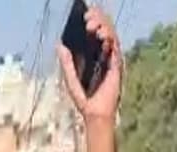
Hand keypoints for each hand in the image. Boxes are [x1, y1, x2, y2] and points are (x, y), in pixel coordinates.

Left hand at [58, 5, 122, 121]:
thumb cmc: (84, 98)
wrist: (94, 113)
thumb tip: (59, 44)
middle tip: (87, 18)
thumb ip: (66, 62)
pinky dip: (109, 38)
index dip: (92, 19)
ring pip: (111, 34)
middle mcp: (104, 54)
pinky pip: (116, 47)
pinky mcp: (117, 65)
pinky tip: (101, 35)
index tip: (83, 13)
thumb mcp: (70, 77)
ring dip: (102, 26)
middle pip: (104, 29)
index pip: (95, 31)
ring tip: (91, 25)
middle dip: (97, 19)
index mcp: (93, 55)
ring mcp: (112, 59)